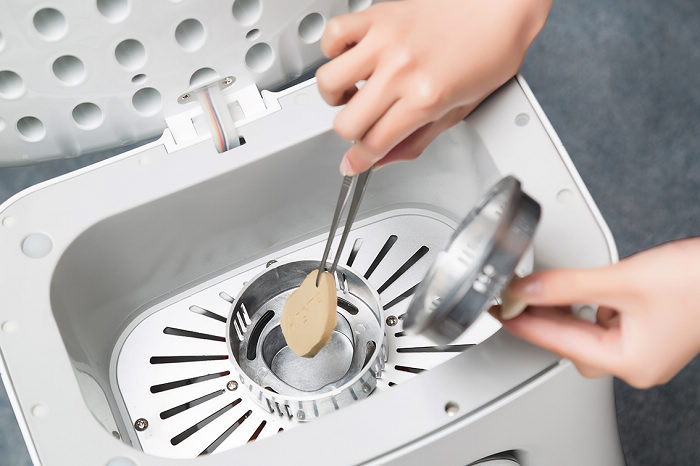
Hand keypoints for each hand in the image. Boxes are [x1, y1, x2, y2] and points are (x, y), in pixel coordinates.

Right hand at [315, 0, 551, 174]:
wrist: (502, 5)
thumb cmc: (491, 50)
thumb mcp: (460, 109)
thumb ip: (418, 139)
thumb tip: (386, 158)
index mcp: (425, 98)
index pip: (375, 143)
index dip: (359, 161)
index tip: (352, 164)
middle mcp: (401, 70)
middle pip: (347, 123)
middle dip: (352, 134)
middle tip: (364, 126)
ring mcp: (385, 41)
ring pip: (329, 82)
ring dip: (337, 95)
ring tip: (354, 91)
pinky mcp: (378, 15)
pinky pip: (333, 35)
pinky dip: (334, 51)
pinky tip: (352, 57)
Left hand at [496, 238, 699, 388]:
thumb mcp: (622, 279)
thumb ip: (568, 285)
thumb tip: (527, 289)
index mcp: (629, 361)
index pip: (559, 343)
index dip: (524, 324)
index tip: (499, 312)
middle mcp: (636, 362)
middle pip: (571, 342)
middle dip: (541, 318)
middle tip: (511, 298)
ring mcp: (644, 347)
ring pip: (587, 332)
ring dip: (564, 311)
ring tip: (538, 291)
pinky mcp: (649, 330)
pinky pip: (603, 322)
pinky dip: (586, 306)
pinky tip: (577, 291)